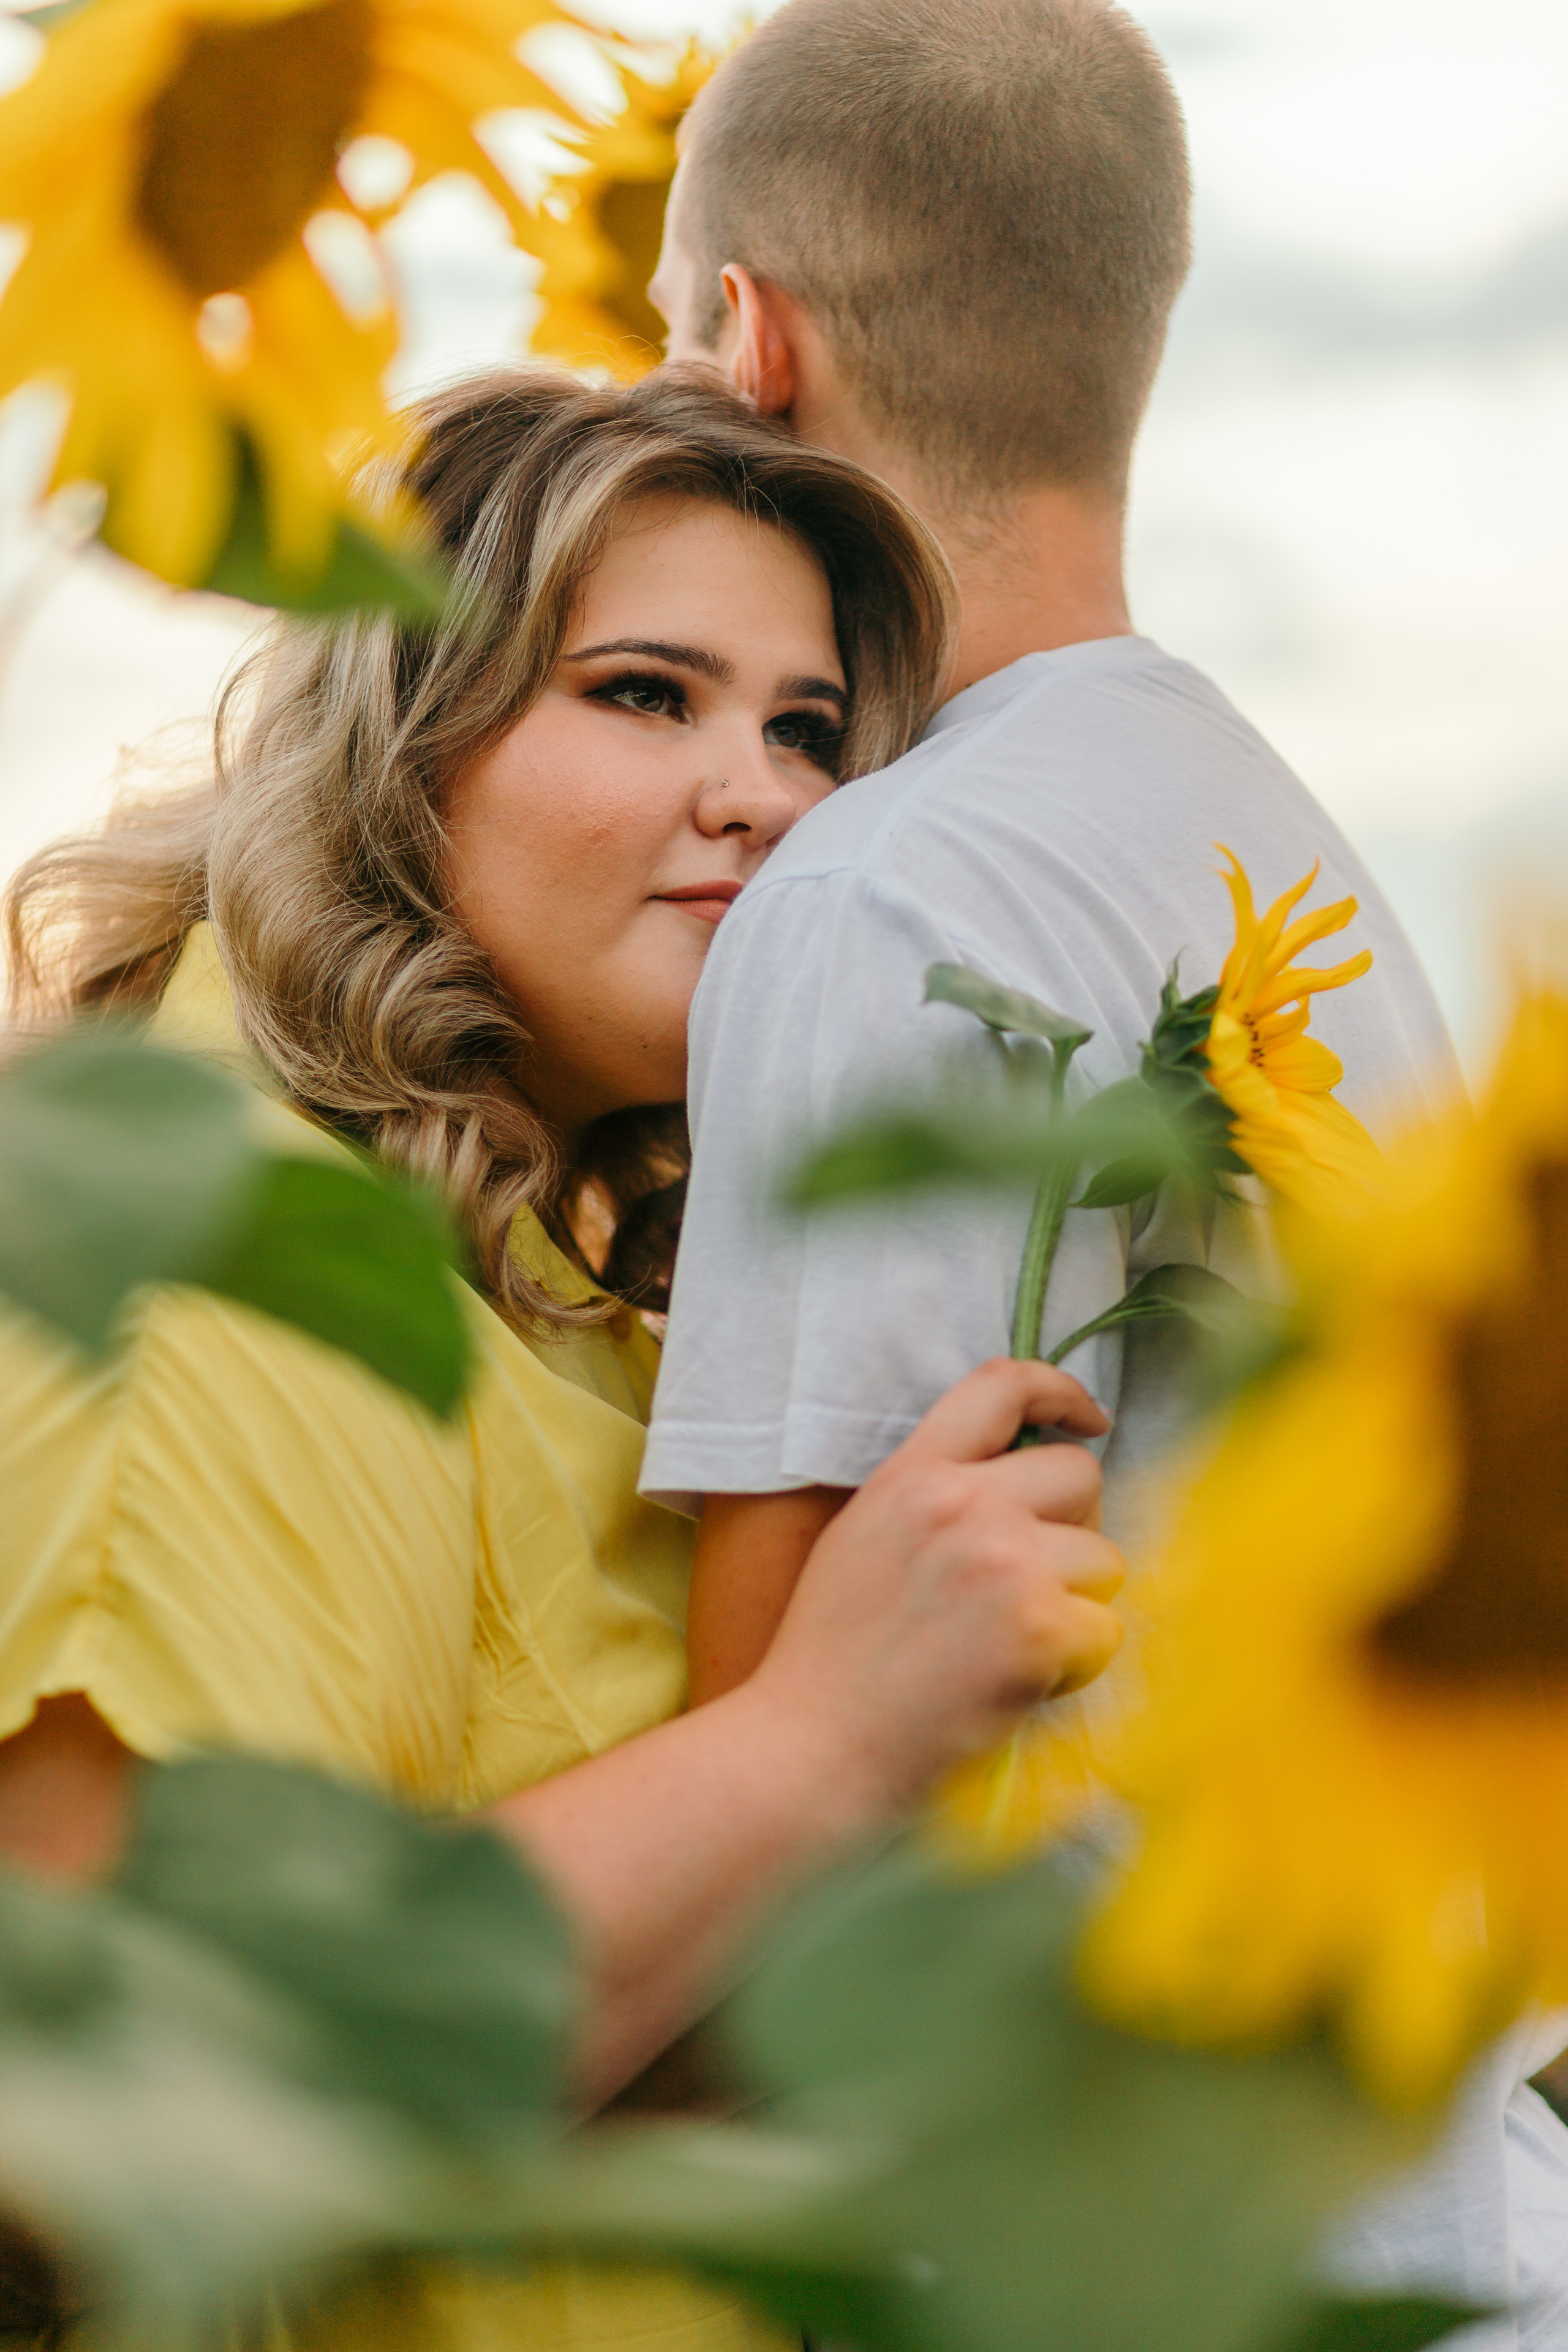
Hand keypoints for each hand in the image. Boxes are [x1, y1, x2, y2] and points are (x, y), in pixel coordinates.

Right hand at [749, 1359, 1123, 1817]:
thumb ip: (932, 1498)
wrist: (811, 1747)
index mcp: (912, 1475)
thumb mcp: (862, 1538)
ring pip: (1105, 1558)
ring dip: (1077, 1605)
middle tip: (1033, 1586)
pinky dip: (1076, 1665)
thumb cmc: (831, 1659)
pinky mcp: (1037, 1630)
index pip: (1000, 1386)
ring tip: (1013, 1647)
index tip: (1088, 1418)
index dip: (1059, 1391)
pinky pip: (1104, 1630)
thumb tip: (1017, 1486)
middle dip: (1073, 1530)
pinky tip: (1017, 1685)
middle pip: (1079, 1475)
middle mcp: (962, 1503)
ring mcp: (1005, 1563)